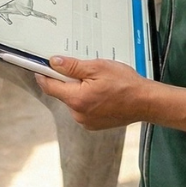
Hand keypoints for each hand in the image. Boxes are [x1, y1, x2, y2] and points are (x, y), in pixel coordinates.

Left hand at [35, 56, 150, 129]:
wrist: (145, 102)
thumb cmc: (125, 84)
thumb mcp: (98, 67)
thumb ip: (72, 66)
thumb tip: (53, 62)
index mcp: (77, 99)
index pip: (50, 86)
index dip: (43, 74)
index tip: (40, 66)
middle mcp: (78, 113)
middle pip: (62, 92)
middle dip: (67, 80)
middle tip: (82, 69)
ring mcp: (85, 121)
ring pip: (73, 100)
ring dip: (78, 89)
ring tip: (97, 81)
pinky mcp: (93, 124)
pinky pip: (82, 108)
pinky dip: (86, 98)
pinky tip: (101, 92)